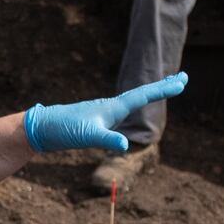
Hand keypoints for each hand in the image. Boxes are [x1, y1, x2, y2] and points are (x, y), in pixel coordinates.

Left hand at [21, 74, 185, 153]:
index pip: (143, 95)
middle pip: (142, 93)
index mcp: (113, 107)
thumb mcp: (87, 136)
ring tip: (166, 87)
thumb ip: (106, 140)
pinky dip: (137, 103)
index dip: (163, 89)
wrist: (42, 128)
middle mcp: (111, 106)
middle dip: (163, 86)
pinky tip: (135, 106)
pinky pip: (125, 108)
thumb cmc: (64, 129)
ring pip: (134, 99)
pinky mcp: (98, 119)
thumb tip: (124, 147)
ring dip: (152, 92)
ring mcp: (104, 112)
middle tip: (182, 77)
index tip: (182, 80)